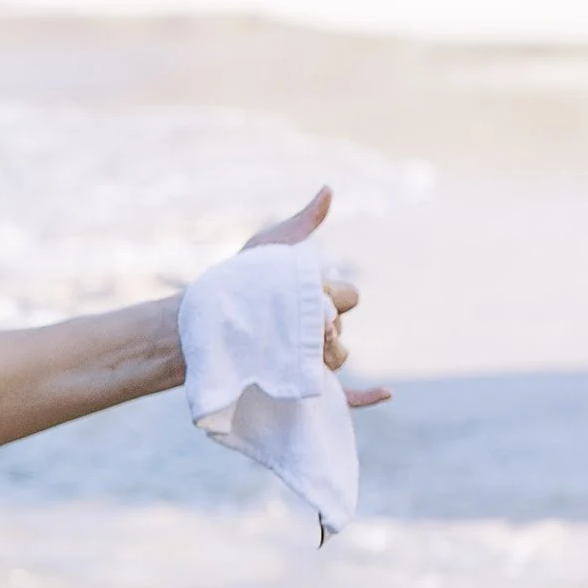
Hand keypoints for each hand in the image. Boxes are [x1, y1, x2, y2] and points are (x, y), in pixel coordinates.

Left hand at [236, 182, 389, 409]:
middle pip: (344, 326)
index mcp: (318, 299)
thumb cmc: (235, 281)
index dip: (330, 292)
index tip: (304, 289)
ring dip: (327, 352)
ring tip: (295, 347)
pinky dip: (369, 397)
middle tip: (294, 321)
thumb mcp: (268, 248)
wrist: (201, 322)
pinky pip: (347, 398)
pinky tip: (386, 393)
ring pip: (341, 356)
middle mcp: (319, 330)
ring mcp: (312, 359)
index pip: (349, 295)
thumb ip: (301, 225)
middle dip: (324, 321)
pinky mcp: (304, 386)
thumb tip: (328, 189)